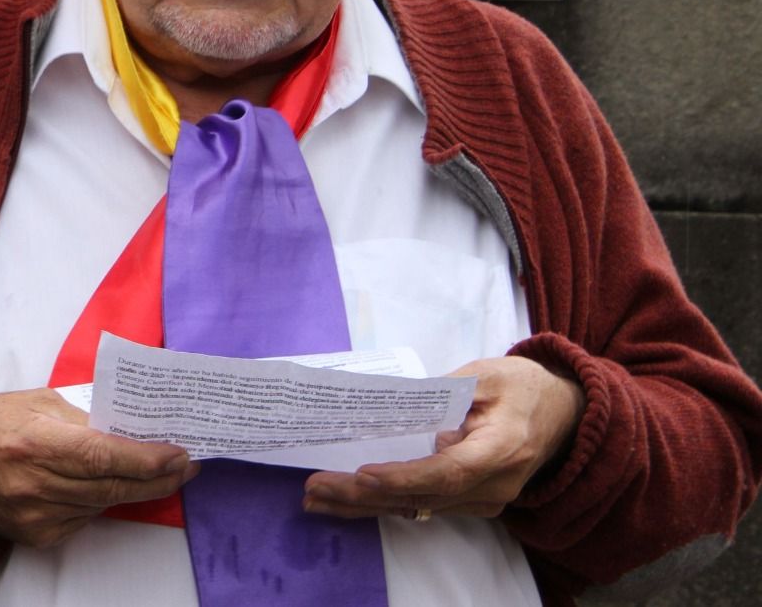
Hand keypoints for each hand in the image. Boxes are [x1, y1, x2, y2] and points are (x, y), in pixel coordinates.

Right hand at [0, 388, 196, 547]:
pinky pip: (85, 518)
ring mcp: (33, 515)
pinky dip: (101, 500)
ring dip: (134, 488)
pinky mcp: (35, 536)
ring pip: (103, 503)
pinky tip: (106, 484)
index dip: (145, 458)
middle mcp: (33, 483)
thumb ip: (82, 411)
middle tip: (186, 465)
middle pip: (110, 485)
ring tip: (159, 471)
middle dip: (157, 478)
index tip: (178, 454)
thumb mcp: (35, 400)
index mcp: (33, 440)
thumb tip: (132, 422)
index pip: (101, 455)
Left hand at [302, 356, 584, 520]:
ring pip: (417, 507)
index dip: (405, 476)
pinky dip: (382, 504)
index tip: (364, 474)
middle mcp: (494, 485)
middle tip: (316, 487)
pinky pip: (422, 506)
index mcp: (502, 449)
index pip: (448, 472)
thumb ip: (444, 393)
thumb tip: (395, 409)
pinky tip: (344, 504)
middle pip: (423, 496)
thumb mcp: (486, 374)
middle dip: (365, 495)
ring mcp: (484, 500)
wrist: (565, 413)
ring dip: (364, 504)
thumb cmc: (524, 386)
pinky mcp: (470, 501)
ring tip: (315, 498)